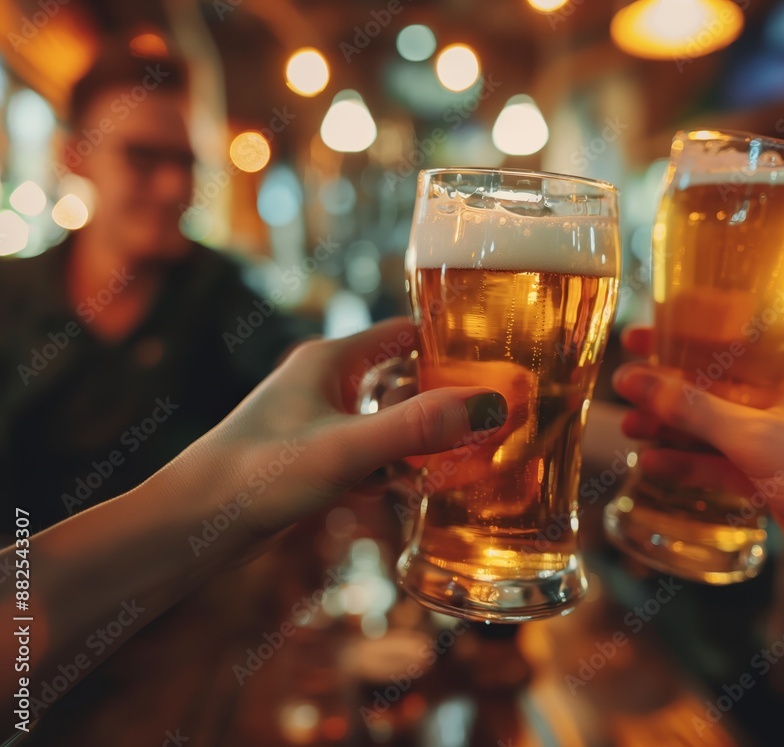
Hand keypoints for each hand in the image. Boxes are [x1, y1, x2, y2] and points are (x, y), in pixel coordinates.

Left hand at [177, 317, 506, 547]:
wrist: (192, 526)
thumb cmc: (257, 474)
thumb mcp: (348, 448)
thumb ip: (419, 426)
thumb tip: (490, 406)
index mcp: (330, 360)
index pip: (403, 332)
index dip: (447, 342)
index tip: (495, 358)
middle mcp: (324, 384)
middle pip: (399, 378)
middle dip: (440, 398)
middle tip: (490, 416)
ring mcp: (316, 423)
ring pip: (384, 422)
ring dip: (418, 439)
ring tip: (465, 456)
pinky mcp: (310, 461)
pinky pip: (367, 456)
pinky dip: (392, 470)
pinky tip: (412, 491)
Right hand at [612, 327, 783, 612]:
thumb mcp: (757, 438)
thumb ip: (691, 408)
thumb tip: (633, 379)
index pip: (729, 340)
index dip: (680, 337)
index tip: (638, 339)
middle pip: (716, 385)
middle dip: (669, 388)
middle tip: (623, 386)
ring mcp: (782, 443)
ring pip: (715, 427)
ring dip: (674, 428)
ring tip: (629, 426)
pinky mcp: (776, 481)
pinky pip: (724, 465)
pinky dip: (691, 465)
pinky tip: (653, 467)